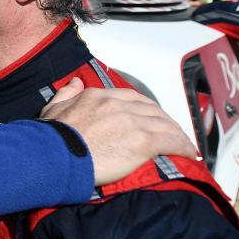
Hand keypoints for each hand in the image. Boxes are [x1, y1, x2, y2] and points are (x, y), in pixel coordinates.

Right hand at [41, 78, 197, 184]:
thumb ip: (66, 93)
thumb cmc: (51, 138)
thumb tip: (75, 83)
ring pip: (165, 124)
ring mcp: (132, 122)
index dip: (144, 109)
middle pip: (151, 110)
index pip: (130, 98)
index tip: (149, 118)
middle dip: (163, 121)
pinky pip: (171, 141)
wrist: (54, 155)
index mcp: (98, 96)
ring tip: (183, 145)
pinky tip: (188, 153)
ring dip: (177, 134)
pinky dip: (183, 146)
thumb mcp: (52, 109)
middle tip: (169, 133)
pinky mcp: (143, 141)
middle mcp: (118, 105)